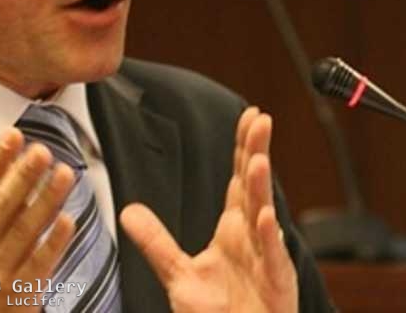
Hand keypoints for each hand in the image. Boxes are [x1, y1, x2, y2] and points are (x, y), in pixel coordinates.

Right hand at [0, 128, 75, 312]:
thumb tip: (18, 166)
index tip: (12, 136)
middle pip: (2, 204)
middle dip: (22, 174)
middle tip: (41, 150)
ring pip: (24, 229)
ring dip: (45, 199)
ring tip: (64, 174)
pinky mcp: (20, 291)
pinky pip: (39, 263)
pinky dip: (53, 241)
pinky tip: (67, 220)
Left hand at [120, 107, 297, 312]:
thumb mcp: (180, 275)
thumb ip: (157, 242)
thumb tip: (129, 210)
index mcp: (235, 231)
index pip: (240, 180)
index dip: (244, 148)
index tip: (248, 116)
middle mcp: (254, 240)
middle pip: (255, 188)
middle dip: (257, 152)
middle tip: (260, 119)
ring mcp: (266, 262)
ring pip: (264, 218)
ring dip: (261, 189)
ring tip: (257, 159)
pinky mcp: (276, 288)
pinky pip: (272, 260)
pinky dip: (269, 239)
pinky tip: (266, 217)